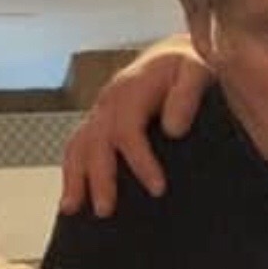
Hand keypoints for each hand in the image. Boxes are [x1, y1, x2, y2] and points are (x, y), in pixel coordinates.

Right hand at [60, 34, 211, 217]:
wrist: (174, 57)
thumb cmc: (188, 67)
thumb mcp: (196, 70)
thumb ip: (187, 95)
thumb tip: (173, 129)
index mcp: (133, 89)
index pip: (128, 128)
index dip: (140, 161)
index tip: (157, 189)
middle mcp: (110, 101)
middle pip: (96, 141)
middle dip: (99, 178)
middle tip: (105, 211)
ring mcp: (100, 113)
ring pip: (78, 145)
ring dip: (74, 178)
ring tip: (72, 210)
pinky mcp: (99, 124)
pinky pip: (78, 148)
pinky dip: (72, 174)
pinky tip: (72, 200)